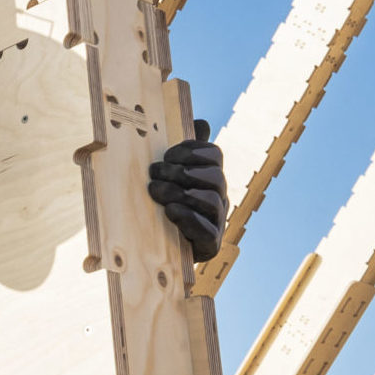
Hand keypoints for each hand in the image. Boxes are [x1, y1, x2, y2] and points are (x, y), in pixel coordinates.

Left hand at [149, 119, 226, 263]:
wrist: (161, 251)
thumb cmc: (165, 205)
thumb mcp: (171, 177)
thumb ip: (184, 153)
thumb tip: (202, 122)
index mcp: (211, 177)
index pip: (214, 154)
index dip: (191, 150)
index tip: (167, 154)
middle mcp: (219, 198)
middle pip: (216, 177)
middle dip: (182, 171)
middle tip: (154, 172)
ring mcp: (217, 222)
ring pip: (212, 201)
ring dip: (182, 193)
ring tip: (156, 192)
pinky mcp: (209, 245)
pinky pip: (207, 230)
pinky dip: (188, 218)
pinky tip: (170, 211)